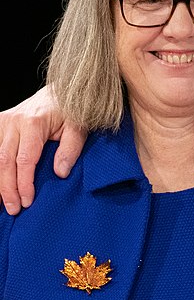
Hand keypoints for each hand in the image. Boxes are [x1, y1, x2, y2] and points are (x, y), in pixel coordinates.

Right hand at [0, 86, 86, 214]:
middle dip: (7, 188)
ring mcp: (4, 121)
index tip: (28, 201)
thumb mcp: (79, 127)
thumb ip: (70, 149)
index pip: (25, 160)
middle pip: (5, 161)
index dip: (24, 183)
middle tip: (14, 209)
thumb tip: (60, 173)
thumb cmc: (72, 110)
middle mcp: (14, 121)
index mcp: (33, 123)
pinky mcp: (0, 123)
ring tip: (2, 203)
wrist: (60, 91)